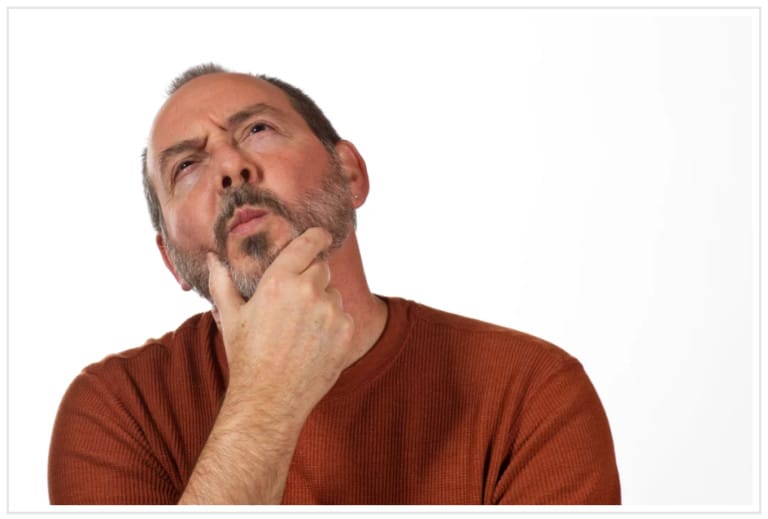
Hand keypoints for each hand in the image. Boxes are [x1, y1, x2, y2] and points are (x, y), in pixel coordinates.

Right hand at [207, 227, 355, 422]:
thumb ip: (223, 282)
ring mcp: (331, 311)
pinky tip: (314, 344)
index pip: (308, 243)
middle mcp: (309, 291)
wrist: (270, 399)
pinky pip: (345, 317)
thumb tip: (213, 258)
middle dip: (312, 279)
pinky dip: (334, 325)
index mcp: (279, 281)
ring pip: (334, 294)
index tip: (321, 235)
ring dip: (323, 303)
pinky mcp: (347, 332)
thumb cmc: (247, 358)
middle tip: (295, 304)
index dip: (317, 236)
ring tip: (301, 330)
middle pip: (322, 268)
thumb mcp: (231, 317)